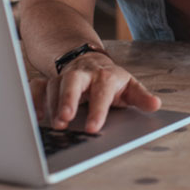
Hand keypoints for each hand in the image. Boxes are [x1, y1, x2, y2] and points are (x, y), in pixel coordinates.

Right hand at [28, 53, 160, 132]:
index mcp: (105, 76)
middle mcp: (83, 75)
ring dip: (52, 105)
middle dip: (68, 98)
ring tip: (55, 124)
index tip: (93, 128)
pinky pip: (37, 87)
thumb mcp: (130, 87)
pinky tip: (37, 116)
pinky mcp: (49, 81)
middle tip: (65, 119)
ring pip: (53, 85)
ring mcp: (64, 77)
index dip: (98, 109)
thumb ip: (141, 97)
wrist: (90, 62)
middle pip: (73, 81)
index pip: (102, 91)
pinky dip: (34, 99)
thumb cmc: (111, 81)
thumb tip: (156, 105)